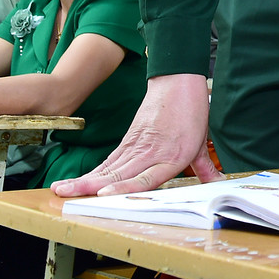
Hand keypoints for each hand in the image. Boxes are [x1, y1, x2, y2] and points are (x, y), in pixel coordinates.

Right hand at [51, 74, 220, 195]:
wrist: (178, 82)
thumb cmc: (191, 113)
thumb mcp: (201, 142)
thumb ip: (205, 168)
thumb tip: (217, 183)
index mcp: (173, 156)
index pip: (146, 177)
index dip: (125, 187)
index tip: (103, 193)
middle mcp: (151, 153)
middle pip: (119, 173)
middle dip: (91, 187)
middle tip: (68, 196)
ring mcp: (137, 146)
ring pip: (109, 167)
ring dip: (84, 179)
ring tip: (61, 189)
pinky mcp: (127, 140)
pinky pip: (108, 160)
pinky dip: (92, 172)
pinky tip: (75, 182)